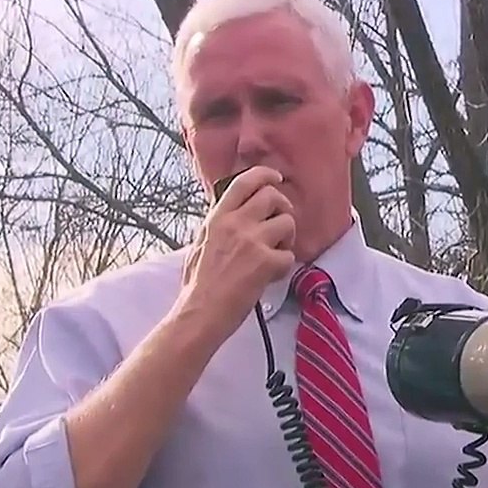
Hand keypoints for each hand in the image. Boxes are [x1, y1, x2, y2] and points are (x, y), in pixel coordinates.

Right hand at [178, 166, 296, 338]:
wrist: (201, 312)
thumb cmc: (197, 285)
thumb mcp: (200, 244)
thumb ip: (217, 225)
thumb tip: (227, 212)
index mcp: (218, 218)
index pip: (244, 182)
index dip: (264, 175)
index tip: (274, 178)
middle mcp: (236, 223)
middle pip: (273, 196)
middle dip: (283, 207)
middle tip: (280, 224)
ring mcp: (252, 242)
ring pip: (287, 222)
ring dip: (287, 237)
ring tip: (276, 252)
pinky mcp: (266, 262)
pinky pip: (290, 255)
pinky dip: (285, 266)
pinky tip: (271, 275)